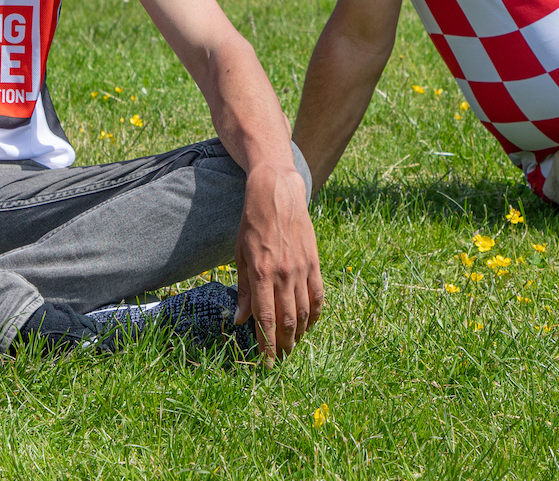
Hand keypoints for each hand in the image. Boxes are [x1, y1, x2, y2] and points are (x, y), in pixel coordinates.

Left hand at [231, 164, 322, 362]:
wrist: (278, 194)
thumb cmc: (252, 224)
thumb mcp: (240, 255)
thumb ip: (242, 289)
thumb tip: (240, 319)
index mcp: (261, 273)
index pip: (266, 318)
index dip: (266, 344)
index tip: (266, 363)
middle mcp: (283, 274)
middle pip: (287, 321)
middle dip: (283, 345)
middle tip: (280, 359)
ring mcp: (302, 269)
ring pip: (304, 312)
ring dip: (299, 334)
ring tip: (293, 346)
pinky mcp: (314, 263)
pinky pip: (318, 296)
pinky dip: (315, 315)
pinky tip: (309, 325)